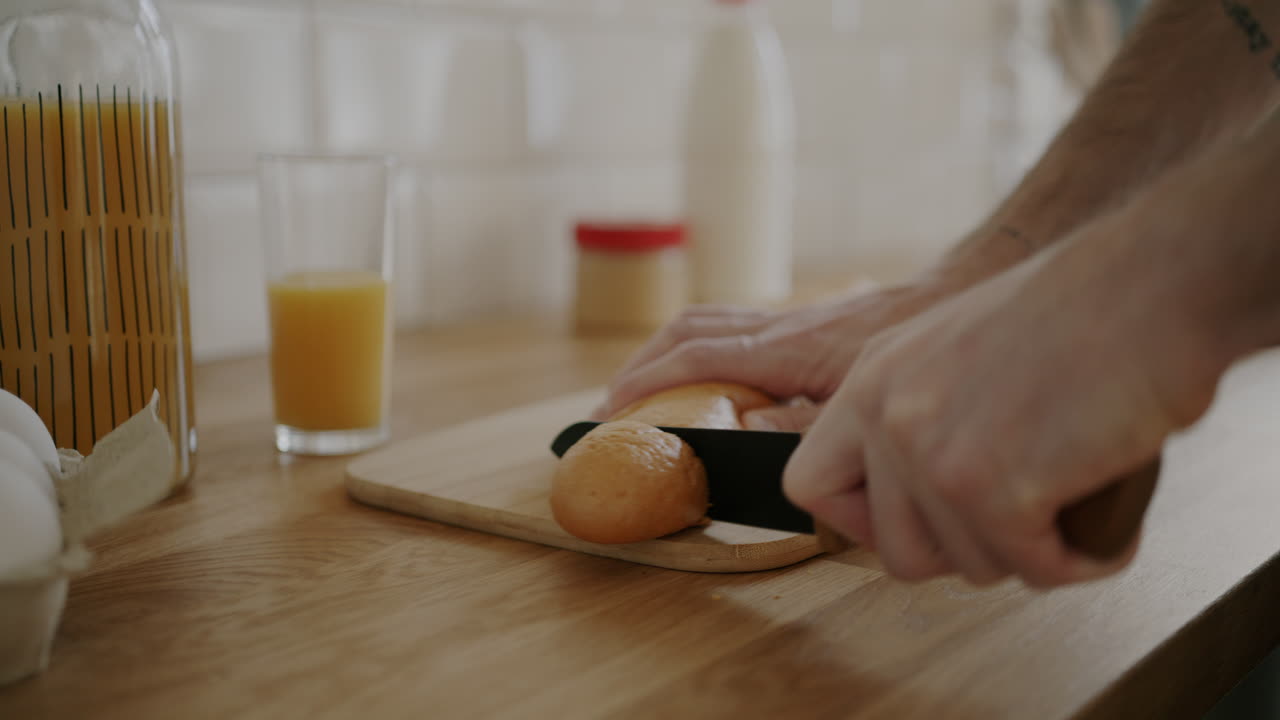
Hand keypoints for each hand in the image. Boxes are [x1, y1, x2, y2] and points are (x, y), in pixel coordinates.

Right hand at [593, 279, 953, 429]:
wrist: (938, 303)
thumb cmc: (902, 355)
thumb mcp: (858, 402)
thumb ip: (804, 421)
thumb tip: (744, 427)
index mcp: (778, 350)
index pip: (692, 359)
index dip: (646, 384)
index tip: (611, 412)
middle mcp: (769, 327)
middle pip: (683, 331)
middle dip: (639, 366)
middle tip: (612, 407)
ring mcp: (778, 320)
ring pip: (699, 322)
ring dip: (660, 352)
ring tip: (639, 389)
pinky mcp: (790, 322)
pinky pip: (723, 325)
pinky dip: (691, 346)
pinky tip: (696, 375)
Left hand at [783, 237, 1220, 587]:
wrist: (1151, 282)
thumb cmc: (1079, 314)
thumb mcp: (955, 350)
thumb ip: (919, 413)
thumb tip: (919, 502)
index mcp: (870, 377)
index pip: (808, 484)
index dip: (864, 522)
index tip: (921, 523)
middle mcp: (885, 412)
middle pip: (895, 550)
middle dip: (965, 553)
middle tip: (1020, 520)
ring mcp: (930, 452)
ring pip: (969, 568)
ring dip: (1030, 553)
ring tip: (1071, 504)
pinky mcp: (990, 488)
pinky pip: (1035, 568)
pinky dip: (1083, 559)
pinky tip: (1104, 527)